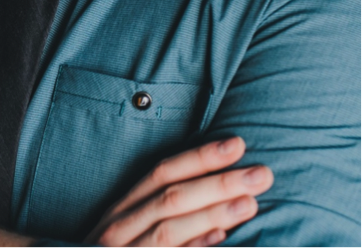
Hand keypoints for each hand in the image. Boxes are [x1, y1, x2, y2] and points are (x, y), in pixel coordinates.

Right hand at [84, 137, 272, 247]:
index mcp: (123, 210)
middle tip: (262, 173)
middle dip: (218, 182)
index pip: (163, 173)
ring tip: (250, 203)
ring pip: (169, 229)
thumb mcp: (131, 232)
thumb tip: (220, 194)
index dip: (201, 157)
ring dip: (211, 214)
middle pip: (171, 197)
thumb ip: (164, 213)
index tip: (238, 144)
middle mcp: (119, 228)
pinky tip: (222, 241)